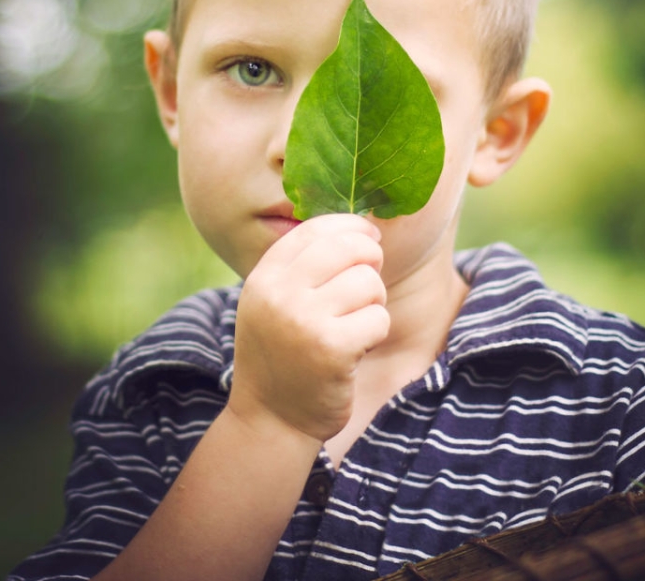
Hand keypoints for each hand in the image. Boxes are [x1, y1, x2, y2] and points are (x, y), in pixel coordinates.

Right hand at [228, 214, 389, 443]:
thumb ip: (303, 266)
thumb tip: (359, 228)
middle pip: (349, 247)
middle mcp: (280, 293)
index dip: (351, 225)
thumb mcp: (274, 302)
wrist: (271, 419)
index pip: (316, 228)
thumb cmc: (282, 353)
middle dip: (371, 258)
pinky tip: (357, 348)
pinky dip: (376, 332)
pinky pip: (379, 319)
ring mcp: (304, 321)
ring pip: (369, 282)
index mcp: (265, 276)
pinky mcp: (332, 349)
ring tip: (355, 323)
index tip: (370, 234)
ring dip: (373, 303)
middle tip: (369, 282)